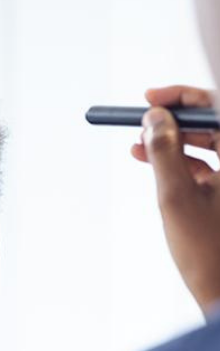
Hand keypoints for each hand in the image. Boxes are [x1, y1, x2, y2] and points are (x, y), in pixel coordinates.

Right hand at [132, 85, 219, 315]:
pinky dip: (182, 162)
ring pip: (211, 143)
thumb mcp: (176, 196)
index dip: (181, 97)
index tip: (149, 99)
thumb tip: (154, 116)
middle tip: (141, 122)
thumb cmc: (210, 253)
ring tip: (138, 145)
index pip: (217, 107)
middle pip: (214, 124)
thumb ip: (164, 150)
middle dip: (175, 120)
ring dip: (175, 142)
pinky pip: (210, 165)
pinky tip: (154, 165)